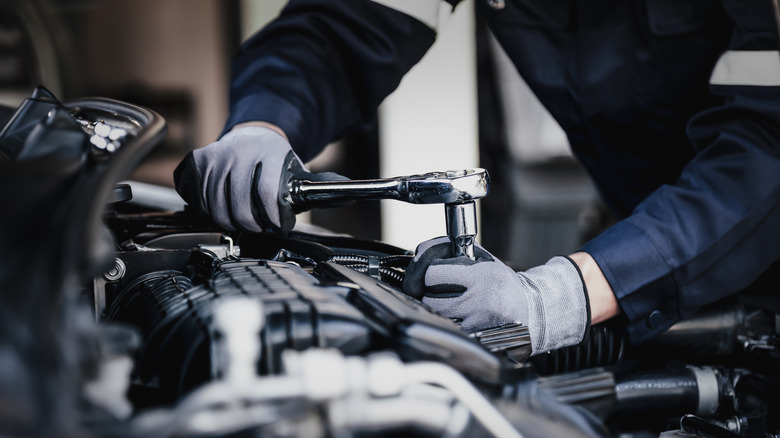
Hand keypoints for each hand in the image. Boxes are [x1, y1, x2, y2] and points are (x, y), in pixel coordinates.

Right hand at [174, 126, 346, 232]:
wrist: (253, 136)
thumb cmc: (278, 163)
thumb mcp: (301, 173)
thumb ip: (323, 188)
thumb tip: (352, 196)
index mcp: (269, 152)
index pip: (268, 194)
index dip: (273, 219)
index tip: (278, 226)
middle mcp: (239, 152)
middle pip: (239, 208)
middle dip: (253, 226)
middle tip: (261, 227)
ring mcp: (215, 156)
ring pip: (216, 209)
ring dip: (230, 222)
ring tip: (244, 219)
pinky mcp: (196, 163)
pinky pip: (198, 200)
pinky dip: (209, 211)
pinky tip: (223, 206)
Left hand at [403, 237, 589, 354]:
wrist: (531, 311)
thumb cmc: (502, 284)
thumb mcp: (484, 260)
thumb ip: (453, 252)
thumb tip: (421, 251)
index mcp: (482, 276)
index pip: (433, 274)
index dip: (427, 273)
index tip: (432, 274)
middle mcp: (480, 300)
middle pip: (430, 299)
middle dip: (428, 293)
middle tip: (438, 291)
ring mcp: (478, 322)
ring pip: (437, 317)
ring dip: (437, 310)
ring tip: (450, 304)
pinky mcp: (477, 338)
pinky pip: (449, 331)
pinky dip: (448, 325)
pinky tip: (458, 318)